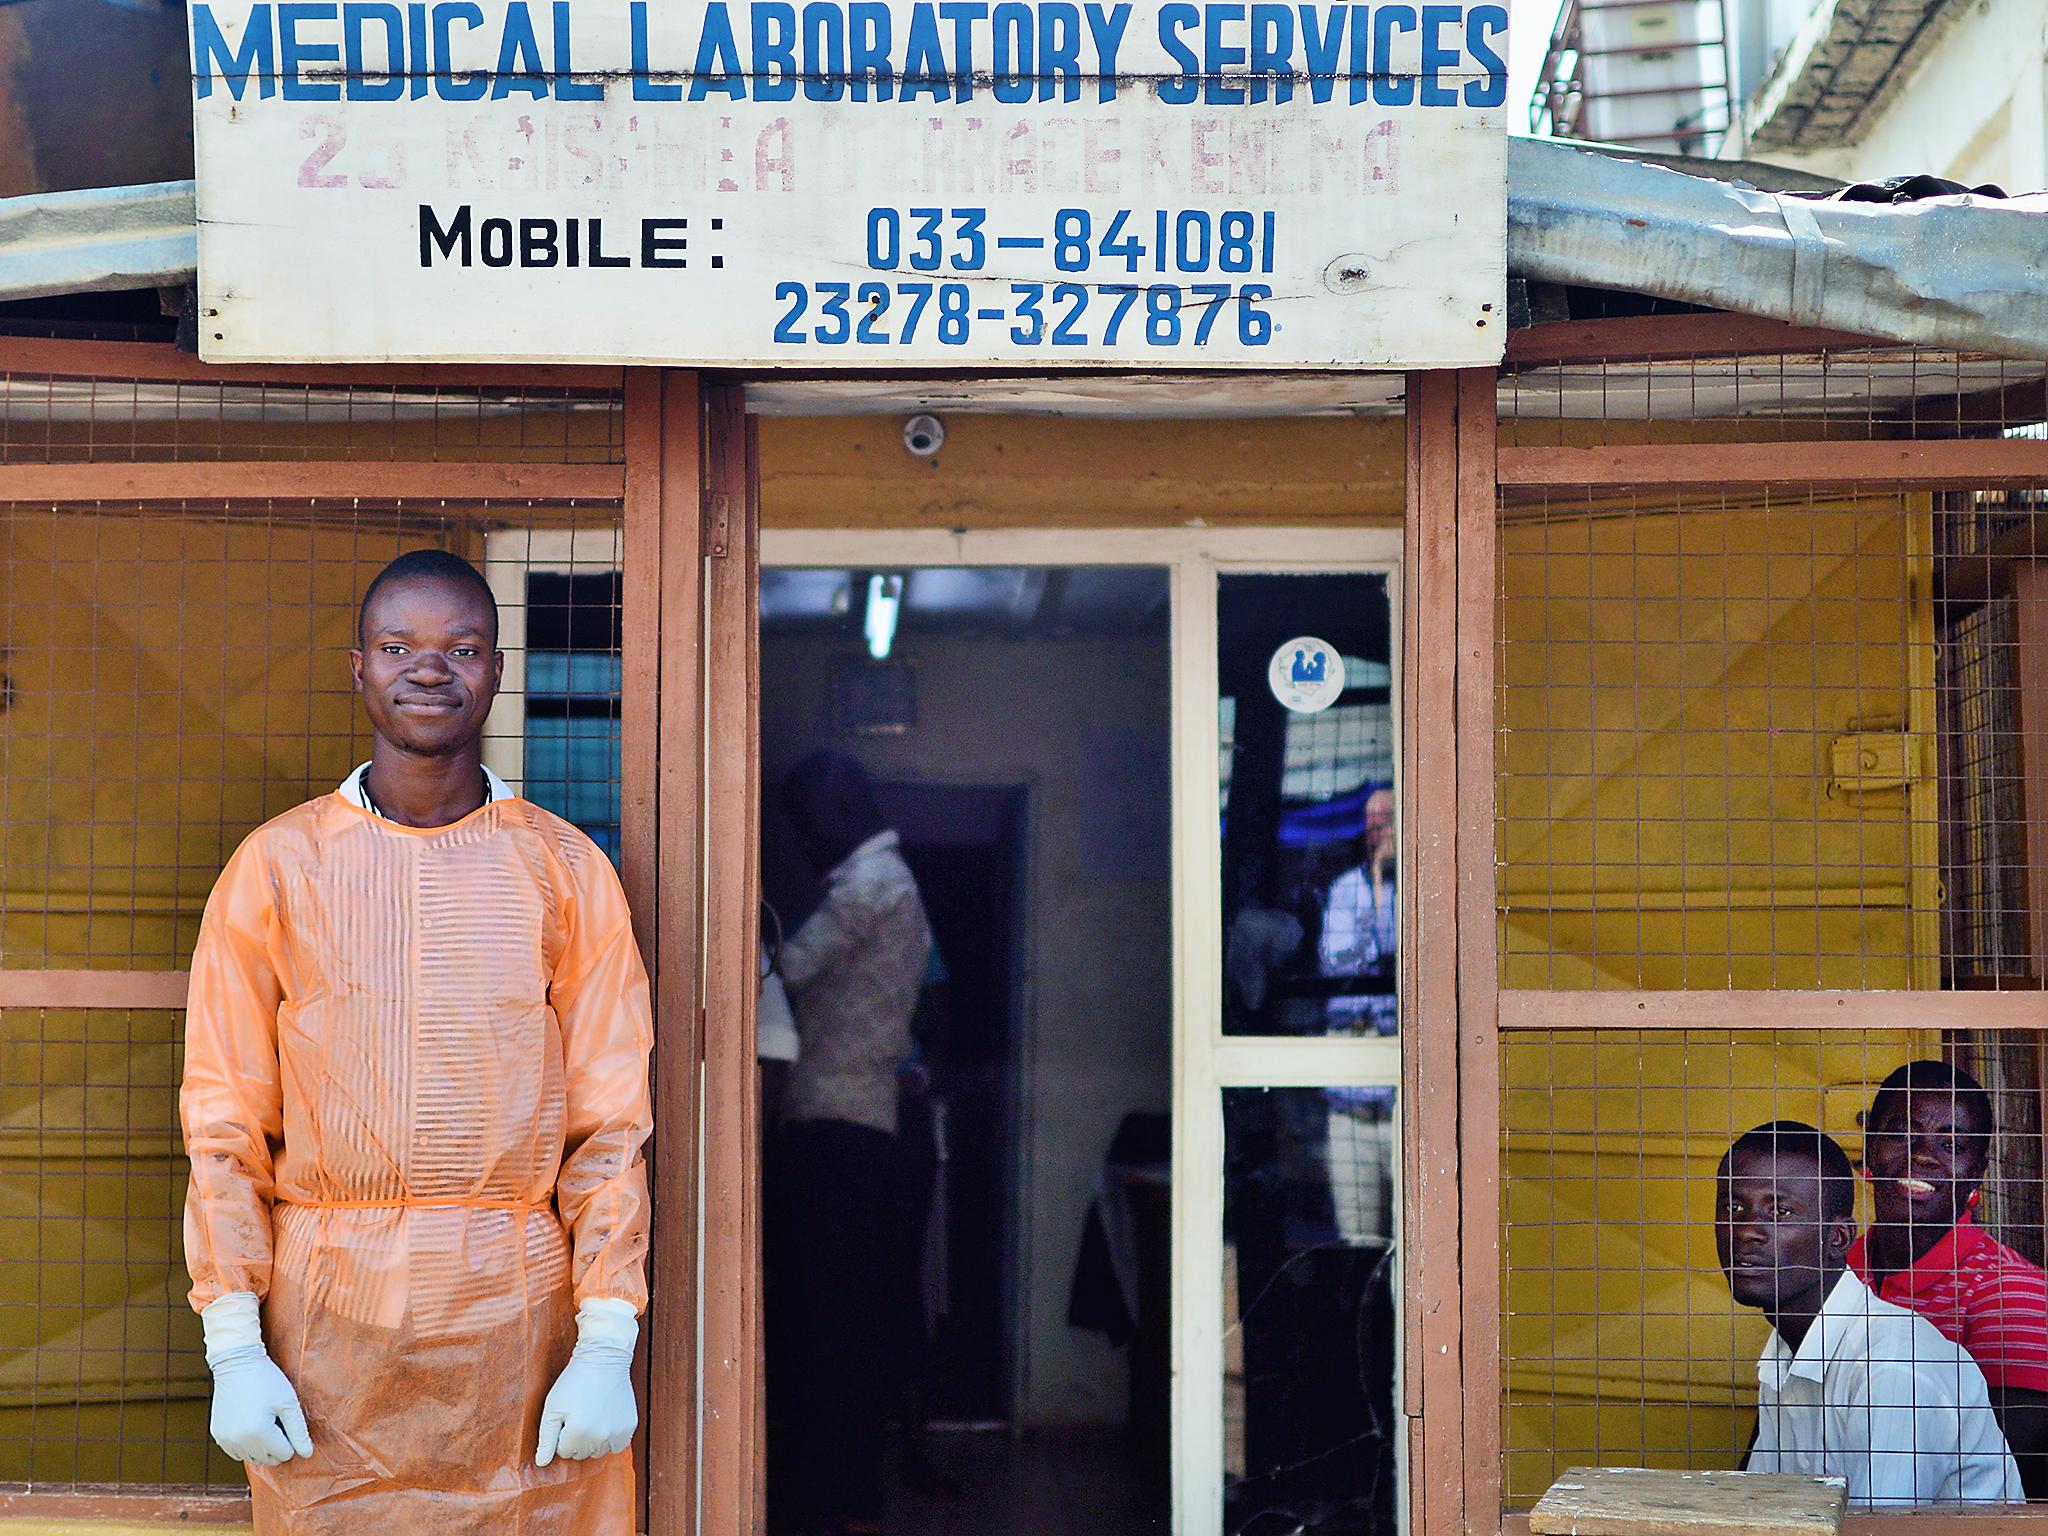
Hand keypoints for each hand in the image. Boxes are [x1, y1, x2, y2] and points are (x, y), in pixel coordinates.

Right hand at [201, 1293, 311, 1466]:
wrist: (237, 1364)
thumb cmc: (267, 1380)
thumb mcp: (288, 1402)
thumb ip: (298, 1431)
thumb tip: (307, 1454)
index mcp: (260, 1433)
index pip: (285, 1454)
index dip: (291, 1439)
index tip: (286, 1419)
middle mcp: (240, 1441)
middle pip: (269, 1459)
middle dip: (277, 1444)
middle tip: (276, 1419)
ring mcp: (226, 1440)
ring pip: (253, 1457)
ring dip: (261, 1446)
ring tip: (263, 1420)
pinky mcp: (218, 1436)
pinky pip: (237, 1452)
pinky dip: (246, 1444)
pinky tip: (249, 1423)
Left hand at [536, 1298, 638, 1466]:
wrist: (604, 1358)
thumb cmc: (574, 1381)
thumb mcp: (553, 1406)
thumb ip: (546, 1438)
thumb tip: (542, 1463)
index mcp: (577, 1432)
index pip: (564, 1452)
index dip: (562, 1434)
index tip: (566, 1416)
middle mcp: (599, 1436)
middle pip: (582, 1453)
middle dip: (577, 1439)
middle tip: (579, 1414)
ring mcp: (617, 1432)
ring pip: (599, 1452)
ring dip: (594, 1440)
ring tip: (592, 1416)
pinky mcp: (630, 1426)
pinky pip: (617, 1446)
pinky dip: (611, 1438)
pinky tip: (606, 1419)